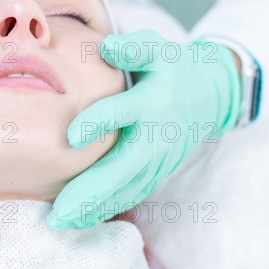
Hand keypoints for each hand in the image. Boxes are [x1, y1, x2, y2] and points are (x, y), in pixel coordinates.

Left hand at [48, 30, 240, 228]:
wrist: (209, 95)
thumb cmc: (171, 68)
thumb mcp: (157, 47)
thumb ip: (132, 48)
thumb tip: (106, 48)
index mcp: (152, 101)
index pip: (122, 112)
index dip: (98, 122)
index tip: (71, 136)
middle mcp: (156, 136)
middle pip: (123, 168)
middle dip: (90, 191)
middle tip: (59, 211)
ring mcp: (159, 159)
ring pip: (126, 189)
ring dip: (94, 208)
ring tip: (61, 221)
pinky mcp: (156, 171)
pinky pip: (132, 194)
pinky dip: (107, 209)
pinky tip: (81, 219)